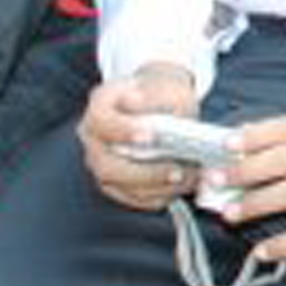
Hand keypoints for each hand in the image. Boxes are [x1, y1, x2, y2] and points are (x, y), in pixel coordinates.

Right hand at [81, 65, 203, 211]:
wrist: (162, 104)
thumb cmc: (164, 96)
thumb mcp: (167, 87)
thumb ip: (157, 98)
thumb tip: (143, 110)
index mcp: (100, 106)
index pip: (101, 120)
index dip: (123, 130)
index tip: (151, 135)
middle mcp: (94, 138)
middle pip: (108, 166)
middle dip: (146, 173)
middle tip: (178, 171)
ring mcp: (102, 163)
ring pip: (122, 187)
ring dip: (159, 187)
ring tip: (190, 177)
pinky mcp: (116, 184)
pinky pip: (135, 198)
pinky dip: (161, 195)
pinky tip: (184, 184)